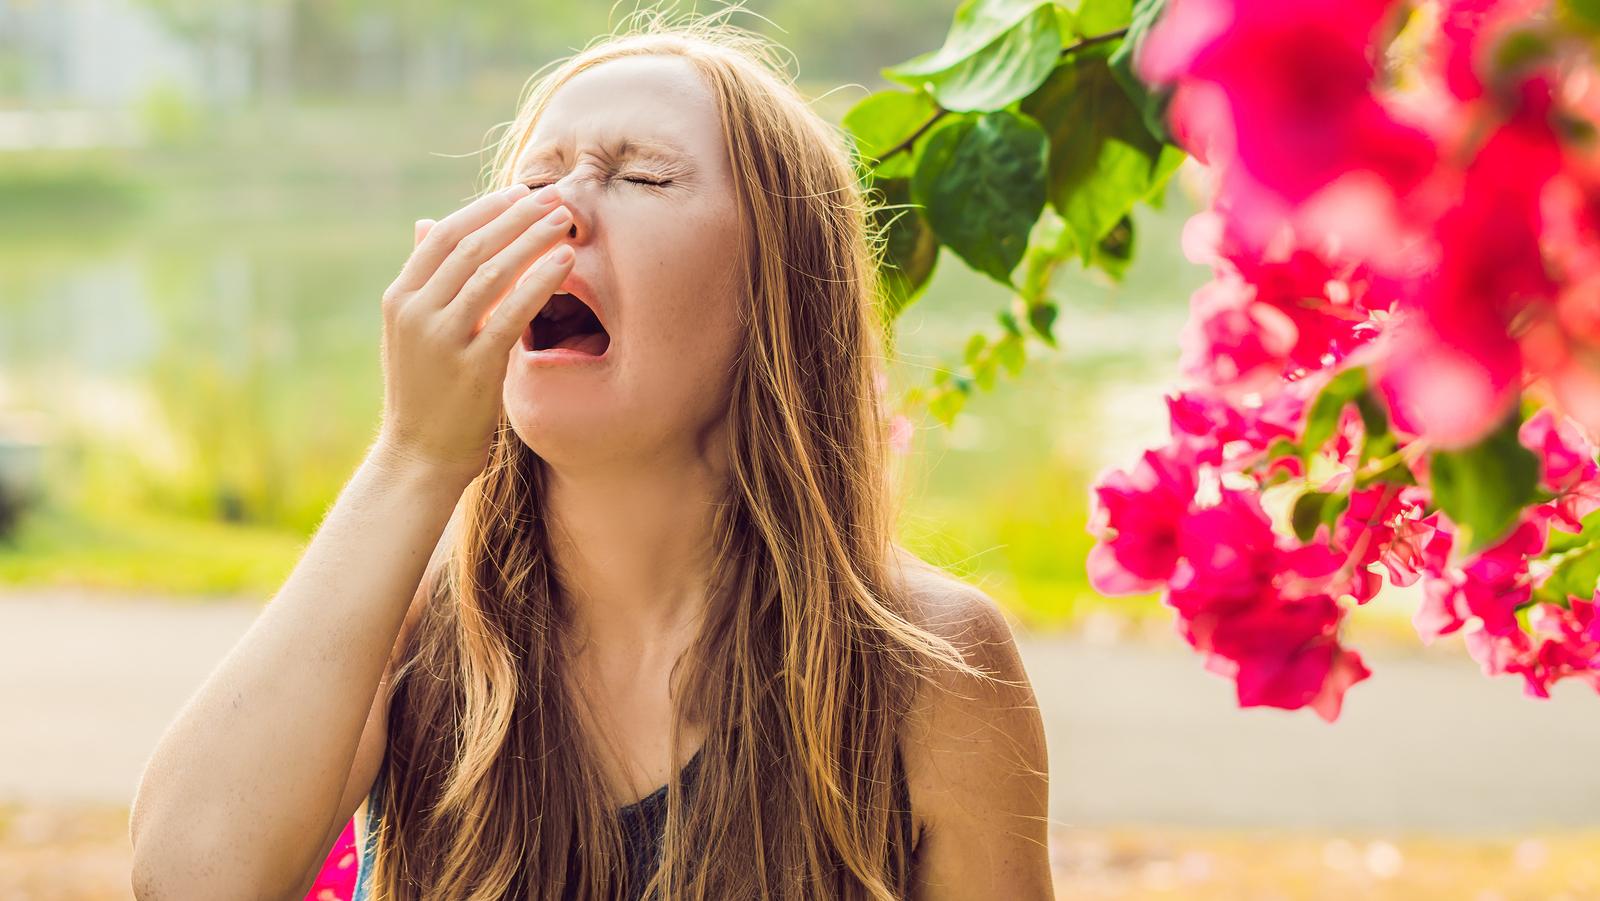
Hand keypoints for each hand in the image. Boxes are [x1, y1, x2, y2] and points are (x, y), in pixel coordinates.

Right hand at [373, 183, 574, 479]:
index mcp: (400, 298)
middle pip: (470, 244)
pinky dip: (540, 281)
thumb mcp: (414, 331)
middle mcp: (414, 312)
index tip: (522, 192)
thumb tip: (429, 223)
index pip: (445, 235)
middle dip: (516, 214)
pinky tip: (565, 262)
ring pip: (491, 271)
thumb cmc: (426, 392)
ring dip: (532, 238)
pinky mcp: (471, 367)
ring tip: (566, 220)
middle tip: (554, 195)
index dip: (486, 208)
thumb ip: (427, 281)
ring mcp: (440, 339)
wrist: (418, 457)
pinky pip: (510, 313)